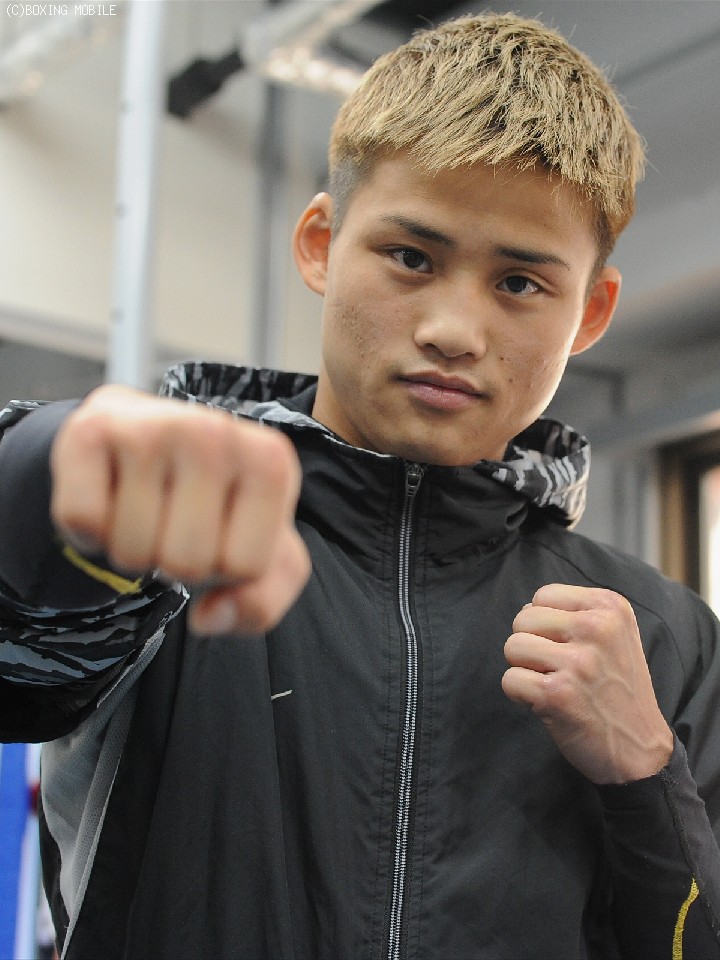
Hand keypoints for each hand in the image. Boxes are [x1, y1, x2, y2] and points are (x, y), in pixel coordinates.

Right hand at [50, 384, 310, 634]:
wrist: (147, 435)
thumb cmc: (214, 500)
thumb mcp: (261, 550)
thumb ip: (261, 601)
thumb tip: (209, 618)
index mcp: (272, 462)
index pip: (246, 568)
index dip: (226, 569)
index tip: (220, 533)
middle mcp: (216, 433)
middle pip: (186, 564)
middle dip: (174, 562)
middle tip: (174, 522)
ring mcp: (152, 426)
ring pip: (131, 550)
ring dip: (131, 549)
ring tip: (144, 508)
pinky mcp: (90, 430)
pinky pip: (81, 522)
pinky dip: (87, 531)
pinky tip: (108, 498)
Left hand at [502, 584, 672, 783]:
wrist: (641, 750)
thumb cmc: (618, 690)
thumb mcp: (616, 635)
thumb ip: (576, 614)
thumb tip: (526, 609)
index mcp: (611, 607)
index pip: (544, 595)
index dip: (546, 624)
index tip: (570, 648)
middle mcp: (597, 628)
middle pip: (523, 618)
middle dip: (532, 646)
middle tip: (561, 670)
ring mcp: (577, 662)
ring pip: (512, 647)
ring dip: (525, 670)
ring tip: (555, 685)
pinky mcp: (557, 694)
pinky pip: (509, 680)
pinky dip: (520, 695)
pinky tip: (548, 704)